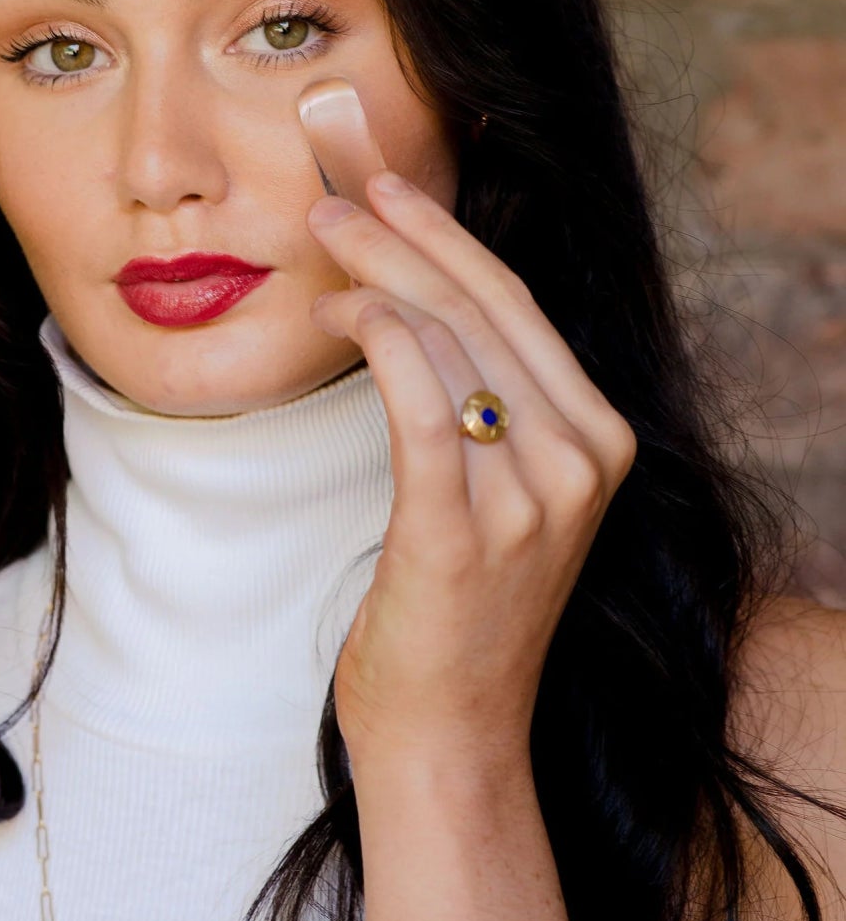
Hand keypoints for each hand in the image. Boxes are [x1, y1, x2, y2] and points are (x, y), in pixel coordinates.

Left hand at [307, 171, 636, 778]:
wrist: (452, 732)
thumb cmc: (459, 607)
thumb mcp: (500, 490)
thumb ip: (482, 401)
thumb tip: (411, 295)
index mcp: (600, 441)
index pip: (518, 306)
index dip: (448, 236)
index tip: (388, 187)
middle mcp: (580, 461)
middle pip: (481, 310)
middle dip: (402, 237)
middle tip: (334, 199)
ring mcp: (529, 498)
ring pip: (445, 342)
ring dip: (373, 283)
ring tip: (321, 258)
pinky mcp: (461, 529)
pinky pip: (418, 401)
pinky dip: (376, 338)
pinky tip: (340, 316)